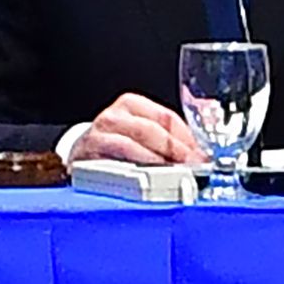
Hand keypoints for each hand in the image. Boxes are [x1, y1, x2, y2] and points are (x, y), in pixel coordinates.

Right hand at [68, 93, 197, 166]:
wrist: (80, 159)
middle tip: (193, 167)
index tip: (202, 156)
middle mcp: (115, 116)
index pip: (167, 117)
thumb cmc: (116, 147)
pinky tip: (150, 177)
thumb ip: (170, 137)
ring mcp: (101, 134)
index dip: (187, 138)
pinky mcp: (90, 153)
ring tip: (176, 174)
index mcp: (131, 105)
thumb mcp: (142, 134)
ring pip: (135, 142)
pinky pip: (117, 157)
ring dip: (159, 159)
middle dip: (177, 150)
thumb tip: (203, 149)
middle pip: (153, 129)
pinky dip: (136, 167)